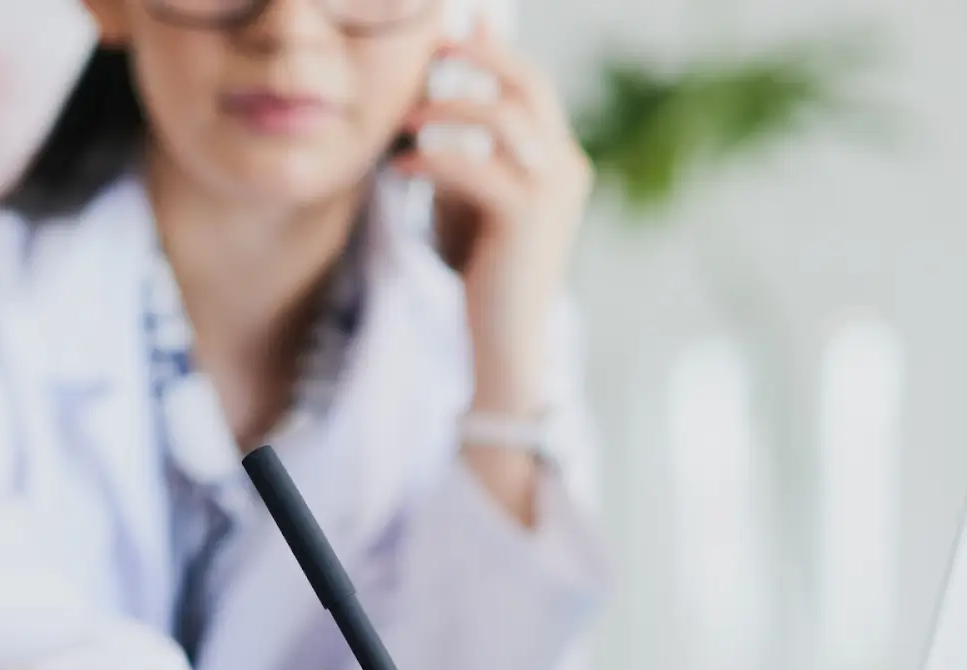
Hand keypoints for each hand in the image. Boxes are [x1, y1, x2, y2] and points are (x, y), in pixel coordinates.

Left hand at [393, 20, 592, 415]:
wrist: (504, 341)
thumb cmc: (482, 274)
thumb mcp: (472, 203)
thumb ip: (464, 156)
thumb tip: (432, 110)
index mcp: (558, 161)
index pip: (533, 86)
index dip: (495, 50)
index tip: (454, 30)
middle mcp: (565, 168)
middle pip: (529, 85)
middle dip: (480, 57)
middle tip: (432, 49)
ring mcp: (552, 192)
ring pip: (502, 119)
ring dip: (446, 112)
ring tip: (405, 124)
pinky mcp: (525, 218)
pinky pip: (475, 167)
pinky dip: (432, 160)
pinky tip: (401, 169)